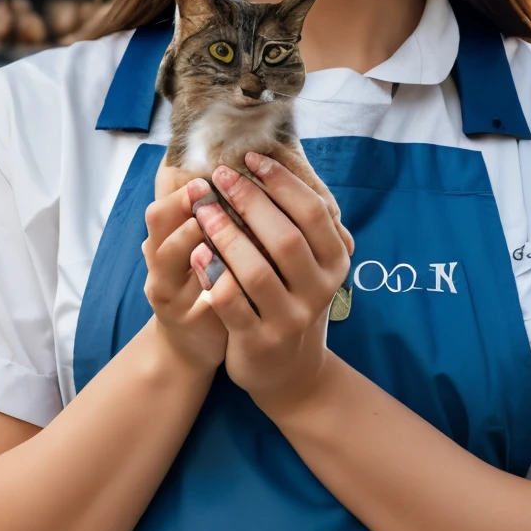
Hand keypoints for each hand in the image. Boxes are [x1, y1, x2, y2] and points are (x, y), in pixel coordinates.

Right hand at [142, 170, 226, 373]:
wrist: (191, 346)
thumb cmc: (202, 286)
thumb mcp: (198, 251)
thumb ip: (207, 219)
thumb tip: (226, 171)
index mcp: (164, 246)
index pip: (159, 212)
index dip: (178, 192)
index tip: (205, 172)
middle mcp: (161, 268)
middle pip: (157, 231)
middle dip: (179, 209)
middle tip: (204, 189)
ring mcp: (172, 296)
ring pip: (168, 263)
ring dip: (187, 240)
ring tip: (207, 223)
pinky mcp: (190, 321)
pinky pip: (200, 299)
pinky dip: (214, 282)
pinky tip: (233, 269)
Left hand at [190, 154, 350, 412]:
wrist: (289, 371)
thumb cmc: (292, 299)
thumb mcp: (309, 264)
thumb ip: (297, 223)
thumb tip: (266, 160)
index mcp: (335, 262)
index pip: (313, 213)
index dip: (282, 182)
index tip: (251, 158)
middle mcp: (319, 290)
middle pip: (286, 237)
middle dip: (250, 201)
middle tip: (221, 176)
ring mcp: (290, 318)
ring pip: (257, 271)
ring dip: (226, 234)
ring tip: (202, 208)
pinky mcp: (259, 340)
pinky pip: (232, 303)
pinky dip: (212, 275)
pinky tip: (195, 252)